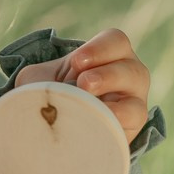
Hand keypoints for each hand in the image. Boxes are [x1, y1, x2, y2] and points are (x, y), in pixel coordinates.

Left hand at [12, 27, 151, 144]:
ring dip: (113, 100)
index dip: (99, 49)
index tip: (76, 63)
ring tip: (89, 102)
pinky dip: (117, 119)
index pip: (115, 41)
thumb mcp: (39, 80)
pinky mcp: (131, 127)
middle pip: (132, 68)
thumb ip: (38, 78)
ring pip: (136, 97)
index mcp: (109, 55)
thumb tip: (36, 93)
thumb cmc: (52, 95)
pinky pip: (134, 120)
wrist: (57, 132)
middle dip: (106, 74)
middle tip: (83, 83)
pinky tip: (99, 121)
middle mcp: (128, 75)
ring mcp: (133, 102)